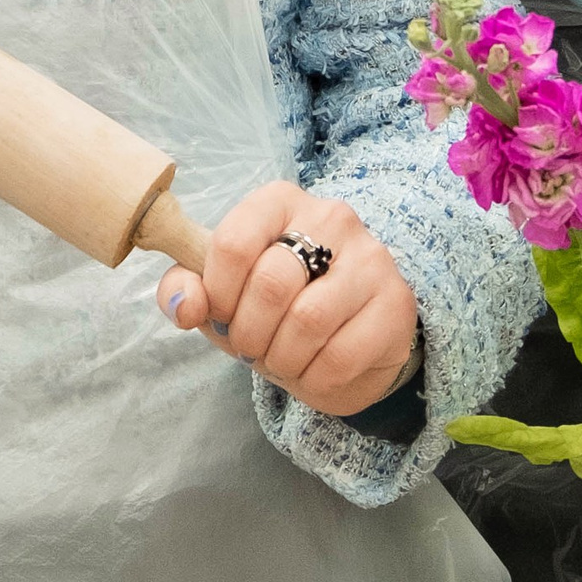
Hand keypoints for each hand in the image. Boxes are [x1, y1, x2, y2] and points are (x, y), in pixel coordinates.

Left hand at [154, 182, 420, 420]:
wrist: (345, 339)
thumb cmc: (274, 309)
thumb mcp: (222, 295)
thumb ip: (188, 291)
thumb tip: (185, 305)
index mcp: (279, 202)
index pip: (233, 242)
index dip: (217, 293)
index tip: (222, 314)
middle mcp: (331, 218)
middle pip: (271, 283)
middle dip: (249, 332)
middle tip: (251, 347)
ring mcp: (370, 258)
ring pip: (308, 320)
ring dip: (282, 358)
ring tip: (282, 359)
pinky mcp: (396, 303)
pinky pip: (340, 355)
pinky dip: (314, 378)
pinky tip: (314, 371)